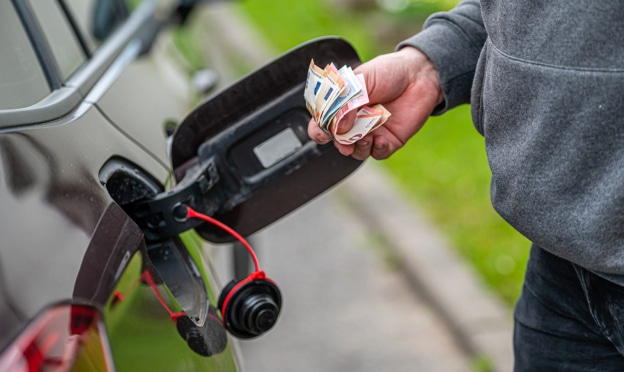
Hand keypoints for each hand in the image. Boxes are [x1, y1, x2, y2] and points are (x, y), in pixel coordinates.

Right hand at [307, 47, 442, 159]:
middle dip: (339, 144)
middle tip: (343, 142)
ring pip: (356, 151)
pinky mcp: (388, 141)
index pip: (323, 122)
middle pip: (337, 141)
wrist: (419, 75)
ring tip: (365, 138)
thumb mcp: (363, 80)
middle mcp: (354, 121)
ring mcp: (371, 132)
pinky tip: (381, 139)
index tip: (321, 133)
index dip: (318, 130)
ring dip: (357, 148)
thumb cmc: (388, 72)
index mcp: (342, 105)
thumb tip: (339, 126)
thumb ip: (348, 103)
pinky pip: (378, 153)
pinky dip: (377, 149)